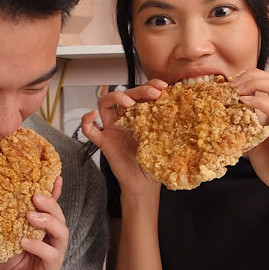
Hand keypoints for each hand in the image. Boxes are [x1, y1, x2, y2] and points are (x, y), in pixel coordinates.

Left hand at [0, 176, 67, 269]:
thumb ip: (0, 220)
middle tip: (35, 196)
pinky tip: (25, 241)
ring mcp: (52, 257)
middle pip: (59, 217)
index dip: (53, 192)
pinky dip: (40, 247)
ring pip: (61, 234)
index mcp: (38, 231)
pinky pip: (51, 256)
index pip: (48, 208)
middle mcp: (49, 241)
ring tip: (31, 215)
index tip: (53, 176)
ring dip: (48, 221)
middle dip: (50, 204)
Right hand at [81, 80, 167, 195]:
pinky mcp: (103, 142)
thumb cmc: (154, 162)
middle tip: (154, 94)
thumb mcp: (165, 138)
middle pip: (125, 95)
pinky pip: (89, 130)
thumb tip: (181, 108)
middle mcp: (124, 119)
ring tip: (129, 103)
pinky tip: (92, 115)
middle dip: (140, 90)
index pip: (141, 93)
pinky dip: (86, 121)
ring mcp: (112, 129)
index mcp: (139, 116)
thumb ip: (167, 123)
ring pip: (105, 104)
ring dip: (115, 97)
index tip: (164, 87)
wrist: (144, 183)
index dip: (150, 85)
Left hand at [231, 69, 268, 189]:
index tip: (228, 83)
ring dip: (253, 82)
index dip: (247, 76)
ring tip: (236, 91)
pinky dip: (257, 102)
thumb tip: (216, 119)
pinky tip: (244, 102)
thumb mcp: (250, 140)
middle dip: (249, 76)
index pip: (263, 81)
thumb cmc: (268, 162)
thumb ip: (241, 127)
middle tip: (231, 86)